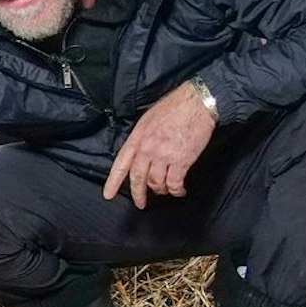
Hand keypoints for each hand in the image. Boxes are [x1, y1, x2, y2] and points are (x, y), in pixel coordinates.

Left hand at [103, 80, 217, 207]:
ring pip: (156, 182)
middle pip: (137, 178)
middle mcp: (147, 149)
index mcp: (137, 138)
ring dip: (161, 190)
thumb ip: (141, 137)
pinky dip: (176, 190)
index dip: (113, 181)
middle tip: (140, 203)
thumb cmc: (175, 107)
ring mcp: (163, 156)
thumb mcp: (148, 119)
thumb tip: (139, 152)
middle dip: (138, 193)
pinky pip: (174, 183)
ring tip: (165, 190)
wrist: (197, 103)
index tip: (108, 195)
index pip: (121, 164)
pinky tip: (179, 190)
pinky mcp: (181, 161)